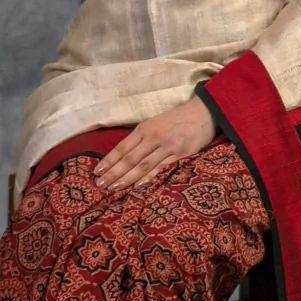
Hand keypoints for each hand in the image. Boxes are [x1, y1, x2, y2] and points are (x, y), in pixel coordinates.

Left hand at [91, 96, 218, 193]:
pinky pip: (162, 168)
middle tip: (100, 185)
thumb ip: (142, 137)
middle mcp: (154, 137)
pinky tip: (137, 186)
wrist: (204, 112)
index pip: (122, 147)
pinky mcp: (181, 154)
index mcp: (145, 128)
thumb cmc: (177, 119)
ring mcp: (168, 146)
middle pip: (129, 158)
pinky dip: (149, 177)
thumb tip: (123, 155)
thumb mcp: (156, 123)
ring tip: (113, 188)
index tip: (97, 172)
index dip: (109, 160)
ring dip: (127, 178)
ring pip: (143, 165)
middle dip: (113, 173)